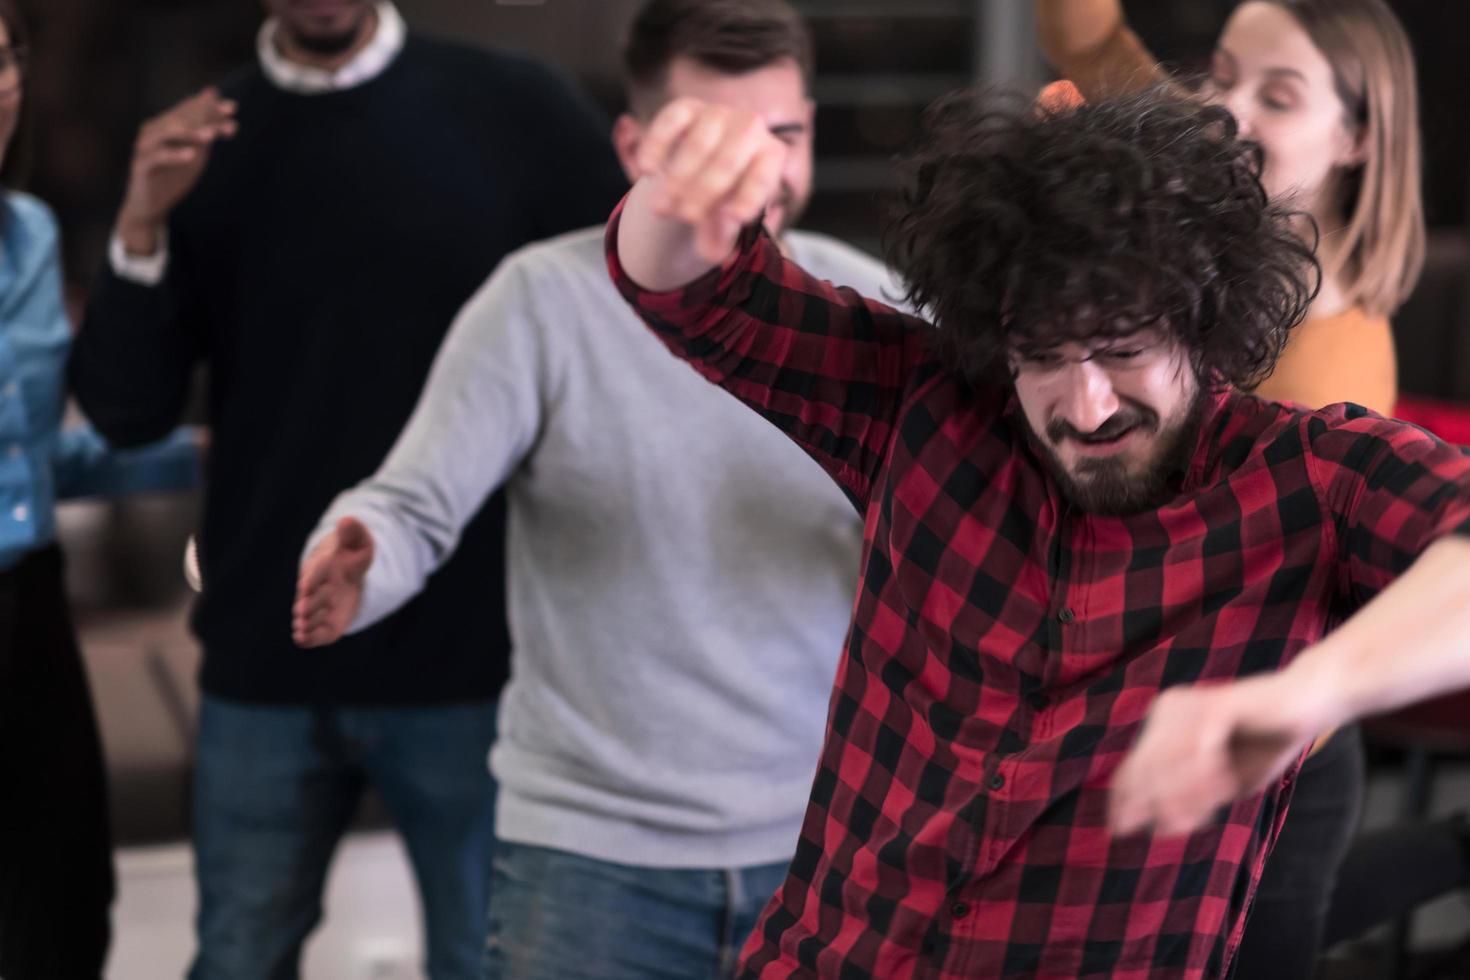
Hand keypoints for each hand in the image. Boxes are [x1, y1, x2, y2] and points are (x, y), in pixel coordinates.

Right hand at [115, 87, 237, 254]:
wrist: (152, 205)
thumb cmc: (175, 175)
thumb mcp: (196, 150)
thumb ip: (205, 127)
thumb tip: (215, 96)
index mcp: (166, 124)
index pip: (189, 109)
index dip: (211, 107)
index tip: (233, 108)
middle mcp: (154, 130)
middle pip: (182, 118)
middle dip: (206, 118)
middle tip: (228, 124)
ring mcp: (145, 146)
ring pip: (168, 133)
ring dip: (191, 132)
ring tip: (212, 136)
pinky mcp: (141, 166)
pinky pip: (158, 157)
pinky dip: (175, 155)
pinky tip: (192, 155)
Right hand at [292, 517, 374, 647]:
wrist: (345, 572)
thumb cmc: (351, 555)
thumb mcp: (358, 541)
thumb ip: (353, 532)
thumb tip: (347, 521)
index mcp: (323, 568)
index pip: (315, 574)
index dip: (311, 581)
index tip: (305, 588)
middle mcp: (317, 589)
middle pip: (310, 599)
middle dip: (309, 605)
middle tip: (304, 612)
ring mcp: (319, 607)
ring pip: (308, 617)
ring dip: (307, 623)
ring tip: (302, 629)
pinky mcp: (326, 623)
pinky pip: (316, 634)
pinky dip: (310, 638)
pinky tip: (304, 640)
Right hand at [634, 97, 788, 263]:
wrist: (701, 166)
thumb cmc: (722, 198)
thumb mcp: (724, 221)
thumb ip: (721, 235)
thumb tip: (715, 255)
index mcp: (771, 156)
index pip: (763, 177)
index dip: (749, 197)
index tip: (734, 218)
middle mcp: (750, 128)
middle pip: (728, 161)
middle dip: (704, 191)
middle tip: (684, 217)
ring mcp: (718, 113)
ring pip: (699, 142)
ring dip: (678, 177)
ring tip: (660, 209)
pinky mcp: (687, 107)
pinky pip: (672, 119)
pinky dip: (658, 144)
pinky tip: (646, 171)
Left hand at [1108, 672, 1332, 836]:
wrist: (1306, 704)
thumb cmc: (1266, 745)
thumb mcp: (1224, 783)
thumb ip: (1194, 801)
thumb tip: (1159, 828)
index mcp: (1163, 725)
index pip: (1131, 768)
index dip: (1123, 801)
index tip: (1119, 831)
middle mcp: (1168, 710)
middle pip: (1146, 768)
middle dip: (1157, 803)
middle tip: (1173, 828)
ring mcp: (1188, 704)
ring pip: (1169, 762)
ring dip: (1187, 794)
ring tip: (1203, 813)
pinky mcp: (1215, 703)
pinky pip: (1200, 750)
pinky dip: (1209, 777)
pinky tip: (1225, 788)